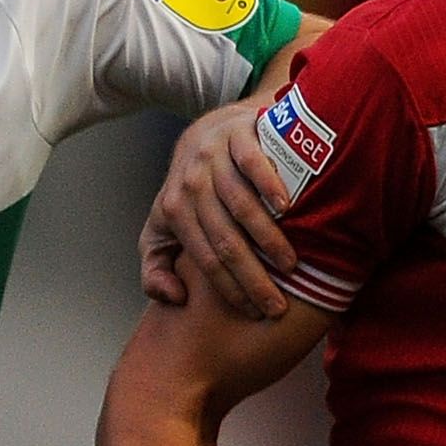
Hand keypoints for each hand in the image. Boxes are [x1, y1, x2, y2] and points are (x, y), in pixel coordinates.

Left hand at [138, 96, 297, 319]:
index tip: (255, 312)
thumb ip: (155, 270)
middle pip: (226, 240)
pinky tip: (287, 208)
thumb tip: (174, 297)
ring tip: (290, 266)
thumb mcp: (163, 230)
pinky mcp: (237, 135)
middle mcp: (191, 185)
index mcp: (174, 212)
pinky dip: (269, 185)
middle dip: (253, 279)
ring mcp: (213, 158)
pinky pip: (253, 163)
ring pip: (241, 206)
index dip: (230, 290)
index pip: (206, 260)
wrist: (206, 133)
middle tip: (277, 305)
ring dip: (268, 239)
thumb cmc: (191, 191)